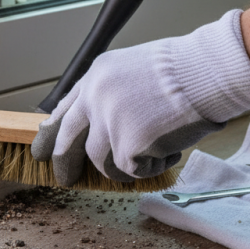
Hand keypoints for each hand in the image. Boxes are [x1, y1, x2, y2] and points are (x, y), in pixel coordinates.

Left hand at [31, 10, 249, 185]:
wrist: (205, 72)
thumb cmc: (183, 70)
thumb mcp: (133, 69)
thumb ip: (111, 93)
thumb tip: (98, 124)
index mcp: (96, 76)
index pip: (66, 108)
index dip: (54, 130)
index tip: (45, 146)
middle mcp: (94, 97)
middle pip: (67, 139)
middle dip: (63, 162)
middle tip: (64, 179)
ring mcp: (108, 121)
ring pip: (101, 161)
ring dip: (126, 164)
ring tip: (155, 149)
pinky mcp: (126, 145)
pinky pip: (131, 170)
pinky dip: (151, 167)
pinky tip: (169, 148)